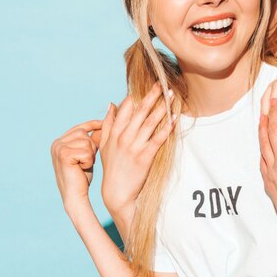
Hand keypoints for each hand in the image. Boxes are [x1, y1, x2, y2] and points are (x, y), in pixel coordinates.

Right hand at [51, 119, 102, 209]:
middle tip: (87, 161)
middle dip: (91, 146)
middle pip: (83, 133)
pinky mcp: (64, 155)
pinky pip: (86, 151)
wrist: (76, 195)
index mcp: (60, 142)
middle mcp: (56, 143)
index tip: (104, 123)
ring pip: (86, 141)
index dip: (92, 125)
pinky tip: (82, 168)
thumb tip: (106, 121)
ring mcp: (58, 148)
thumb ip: (93, 139)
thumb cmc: (82, 176)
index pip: (79, 128)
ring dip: (90, 154)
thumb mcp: (88, 154)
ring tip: (84, 165)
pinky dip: (88, 160)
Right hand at [99, 83, 175, 222]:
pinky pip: (157, 139)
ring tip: (171, 96)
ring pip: (149, 122)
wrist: (117, 193)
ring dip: (161, 108)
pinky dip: (166, 128)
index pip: (126, 108)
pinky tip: (173, 119)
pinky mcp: (144, 157)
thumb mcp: (103, 146)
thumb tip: (112, 104)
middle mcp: (123, 137)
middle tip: (162, 83)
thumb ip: (107, 124)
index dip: (136, 96)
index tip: (146, 84)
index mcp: (114, 133)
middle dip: (152, 96)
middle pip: (139, 112)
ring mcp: (134, 147)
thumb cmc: (112, 169)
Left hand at [259, 92, 276, 244]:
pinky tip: (262, 137)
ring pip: (264, 142)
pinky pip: (262, 156)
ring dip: (264, 126)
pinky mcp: (266, 179)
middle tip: (274, 99)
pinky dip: (261, 143)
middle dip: (275, 113)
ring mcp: (272, 170)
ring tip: (264, 113)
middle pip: (276, 131)